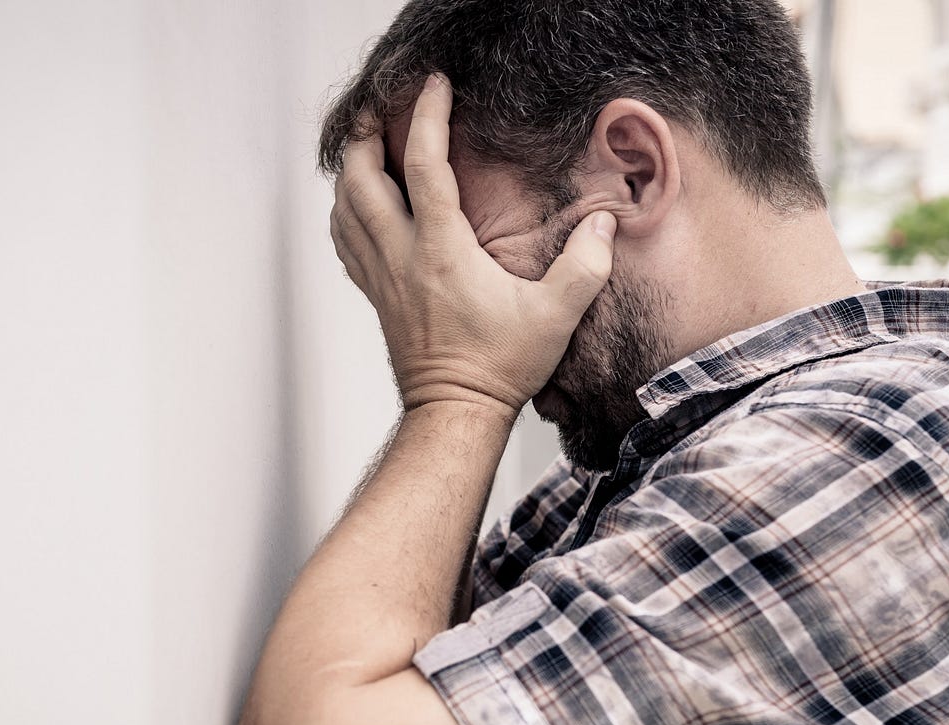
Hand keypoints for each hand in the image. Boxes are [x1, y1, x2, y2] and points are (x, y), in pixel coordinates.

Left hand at [329, 74, 615, 415]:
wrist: (454, 413)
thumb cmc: (500, 367)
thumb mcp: (556, 316)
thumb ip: (585, 266)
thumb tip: (604, 224)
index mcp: (441, 252)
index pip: (424, 168)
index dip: (426, 118)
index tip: (434, 86)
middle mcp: (402, 259)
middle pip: (361, 180)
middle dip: (366, 135)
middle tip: (381, 106)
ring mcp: (382, 277)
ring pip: (344, 208)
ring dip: (350, 170)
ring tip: (366, 143)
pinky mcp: (376, 294)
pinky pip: (345, 241)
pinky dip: (344, 211)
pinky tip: (357, 202)